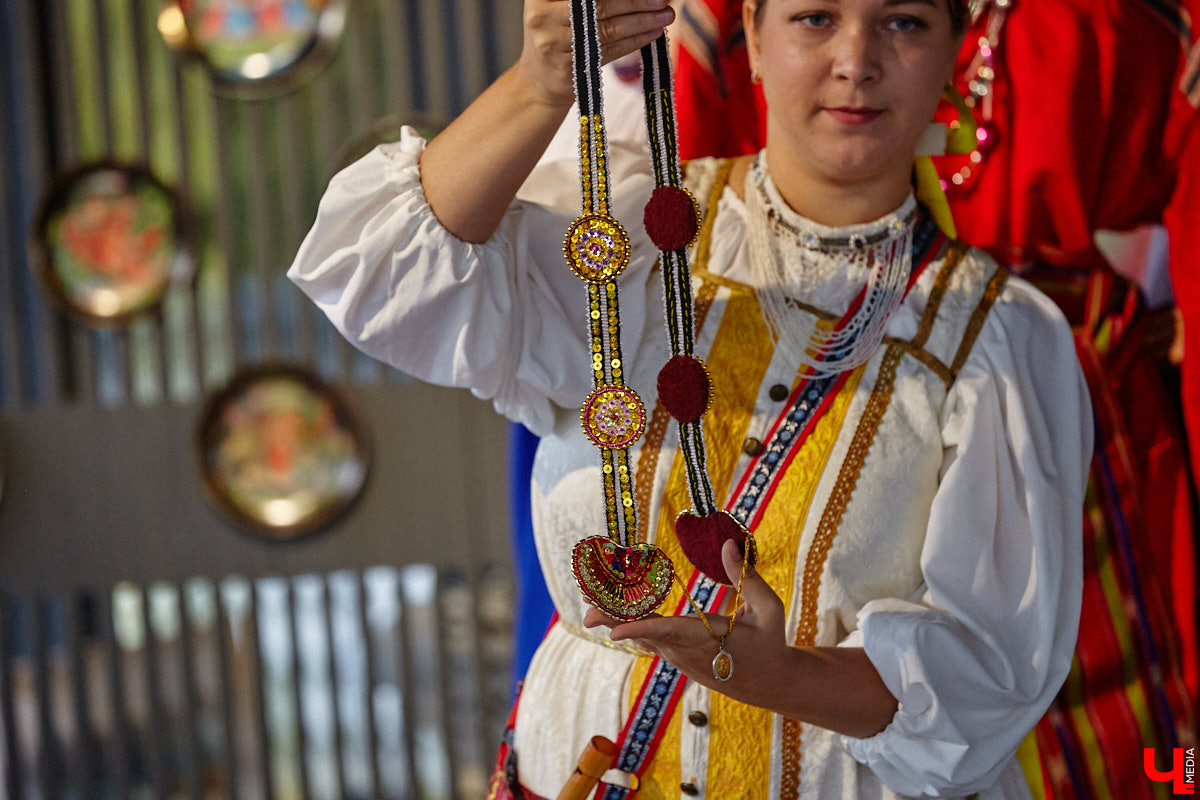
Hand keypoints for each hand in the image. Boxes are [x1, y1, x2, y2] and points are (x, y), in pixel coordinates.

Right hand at [517, 0, 676, 107]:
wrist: (539, 83)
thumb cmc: (556, 35)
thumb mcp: (559, 7)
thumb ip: (588, 0)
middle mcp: (542, 17)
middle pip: (600, 4)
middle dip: (636, 2)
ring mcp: (553, 44)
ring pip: (608, 29)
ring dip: (642, 22)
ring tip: (667, 15)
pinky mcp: (568, 67)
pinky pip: (610, 50)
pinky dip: (634, 41)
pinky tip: (653, 33)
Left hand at [583, 538, 794, 707]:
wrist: (768, 682)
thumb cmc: (770, 643)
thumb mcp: (770, 609)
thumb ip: (748, 578)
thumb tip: (728, 544)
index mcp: (708, 638)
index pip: (670, 633)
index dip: (641, 630)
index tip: (613, 633)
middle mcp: (686, 650)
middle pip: (645, 634)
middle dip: (615, 622)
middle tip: (587, 613)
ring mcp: (678, 655)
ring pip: (642, 636)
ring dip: (616, 618)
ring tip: (589, 600)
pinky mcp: (676, 655)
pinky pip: (649, 637)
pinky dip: (629, 622)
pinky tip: (610, 608)